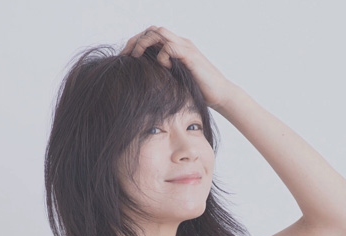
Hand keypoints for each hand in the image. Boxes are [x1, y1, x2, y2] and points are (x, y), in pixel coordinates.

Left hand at [119, 26, 235, 111]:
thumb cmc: (199, 92)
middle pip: (152, 30)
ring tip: (137, 58)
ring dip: (144, 44)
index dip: (136, 43)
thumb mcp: (176, 82)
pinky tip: (163, 69)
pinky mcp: (191, 56)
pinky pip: (170, 48)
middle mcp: (180, 43)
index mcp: (175, 48)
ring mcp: (186, 48)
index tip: (124, 58)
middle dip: (135, 41)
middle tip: (125, 56)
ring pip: (159, 33)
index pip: (151, 35)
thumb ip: (163, 76)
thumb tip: (143, 83)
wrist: (221, 95)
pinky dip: (162, 56)